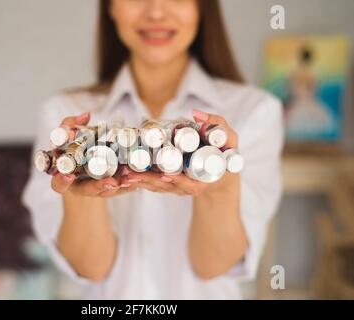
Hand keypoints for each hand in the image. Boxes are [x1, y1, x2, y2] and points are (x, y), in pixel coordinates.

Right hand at [51, 113, 137, 197]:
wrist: (87, 159)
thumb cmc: (73, 148)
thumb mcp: (68, 136)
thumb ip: (70, 126)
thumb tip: (86, 116)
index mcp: (64, 176)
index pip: (58, 184)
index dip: (61, 181)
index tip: (68, 176)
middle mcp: (80, 186)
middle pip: (88, 190)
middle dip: (99, 187)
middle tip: (110, 182)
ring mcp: (97, 190)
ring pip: (108, 191)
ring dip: (119, 186)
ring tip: (129, 179)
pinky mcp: (112, 189)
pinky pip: (121, 189)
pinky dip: (130, 185)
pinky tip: (137, 180)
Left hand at [122, 109, 238, 196]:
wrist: (221, 172)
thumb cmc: (226, 154)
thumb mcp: (230, 139)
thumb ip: (219, 126)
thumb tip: (197, 114)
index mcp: (203, 180)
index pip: (189, 185)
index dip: (178, 181)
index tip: (165, 175)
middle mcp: (187, 187)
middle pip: (165, 187)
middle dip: (148, 181)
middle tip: (131, 175)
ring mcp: (176, 187)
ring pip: (155, 186)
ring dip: (139, 182)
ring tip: (124, 175)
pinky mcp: (167, 183)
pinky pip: (152, 183)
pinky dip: (139, 180)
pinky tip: (124, 175)